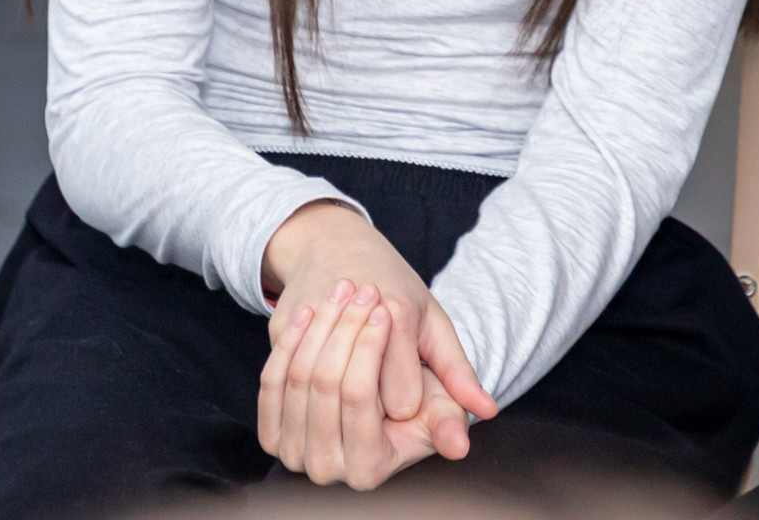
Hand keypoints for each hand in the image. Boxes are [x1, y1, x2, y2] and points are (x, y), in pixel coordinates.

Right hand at [257, 204, 496, 488]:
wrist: (332, 243)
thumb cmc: (392, 288)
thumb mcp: (433, 324)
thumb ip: (457, 374)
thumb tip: (489, 412)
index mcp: (402, 312)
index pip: (402, 400)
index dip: (402, 407)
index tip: (402, 391)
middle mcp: (357, 312)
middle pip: (354, 394)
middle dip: (364, 404)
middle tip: (371, 388)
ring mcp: (315, 319)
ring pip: (315, 391)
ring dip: (330, 400)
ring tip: (344, 383)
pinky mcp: (279, 329)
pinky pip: (283, 383)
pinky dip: (298, 395)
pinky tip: (313, 384)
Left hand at [258, 284, 476, 488]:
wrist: (346, 366)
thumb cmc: (402, 370)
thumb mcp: (432, 377)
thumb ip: (454, 393)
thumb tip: (485, 412)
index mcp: (375, 467)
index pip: (365, 401)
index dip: (375, 351)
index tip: (388, 310)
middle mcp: (332, 469)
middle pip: (329, 385)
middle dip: (348, 329)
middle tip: (367, 288)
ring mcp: (297, 454)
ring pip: (300, 377)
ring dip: (323, 326)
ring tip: (347, 288)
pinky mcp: (274, 433)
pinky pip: (273, 380)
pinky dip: (295, 339)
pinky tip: (314, 310)